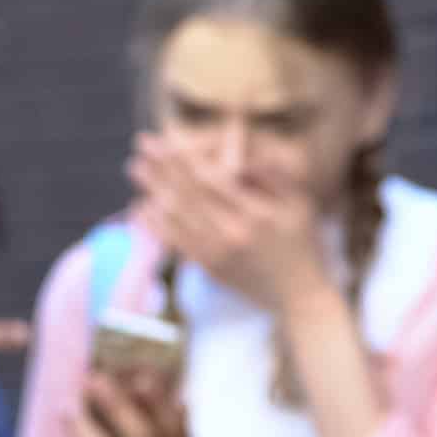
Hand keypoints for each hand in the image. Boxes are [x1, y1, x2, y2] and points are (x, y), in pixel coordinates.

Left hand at [127, 133, 329, 312]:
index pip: (210, 178)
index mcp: (256, 213)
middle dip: (161, 166)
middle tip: (141, 144)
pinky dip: (155, 223)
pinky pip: (175, 241)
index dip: (184, 157)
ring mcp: (218, 253)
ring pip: (175, 216)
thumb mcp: (299, 203)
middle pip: (187, 193)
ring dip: (152, 189)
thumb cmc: (302, 243)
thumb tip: (240, 154)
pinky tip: (142, 206)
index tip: (165, 139)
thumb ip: (273, 174)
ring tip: (135, 168)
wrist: (299, 296)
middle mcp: (233, 233)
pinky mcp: (209, 268)